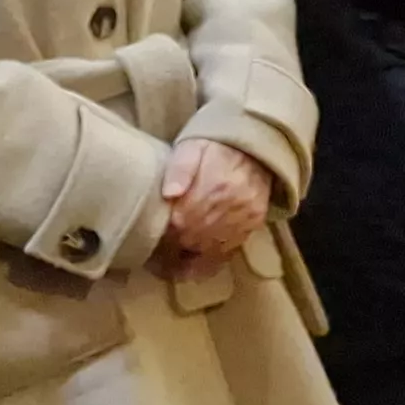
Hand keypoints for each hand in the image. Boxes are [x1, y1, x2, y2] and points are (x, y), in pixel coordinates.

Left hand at [157, 137, 272, 271]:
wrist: (255, 143)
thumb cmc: (215, 145)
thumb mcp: (191, 147)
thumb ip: (178, 168)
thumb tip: (169, 193)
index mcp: (208, 189)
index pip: (178, 225)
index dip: (161, 238)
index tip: (148, 243)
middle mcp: (228, 207)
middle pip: (191, 241)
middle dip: (172, 249)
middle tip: (156, 256)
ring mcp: (244, 217)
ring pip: (210, 250)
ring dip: (190, 256)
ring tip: (173, 261)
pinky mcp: (254, 222)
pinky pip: (230, 250)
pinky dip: (211, 258)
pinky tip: (197, 258)